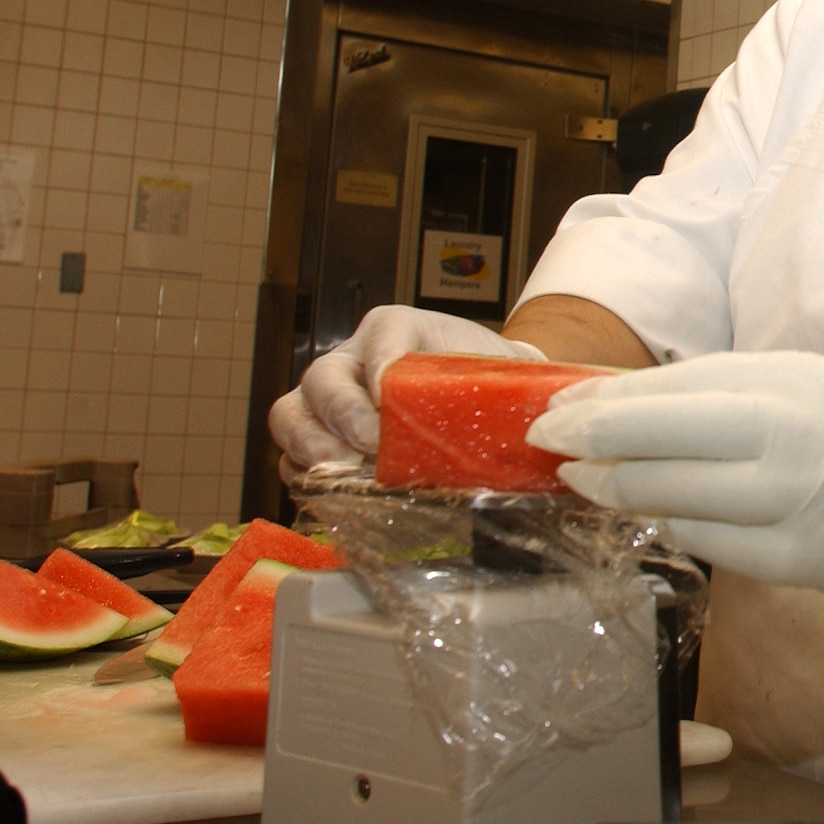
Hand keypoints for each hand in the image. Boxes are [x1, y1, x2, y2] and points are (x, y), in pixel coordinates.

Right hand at [268, 305, 545, 468]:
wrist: (486, 397)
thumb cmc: (488, 381)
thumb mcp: (495, 372)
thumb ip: (499, 388)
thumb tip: (533, 425)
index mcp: (397, 328)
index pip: (381, 335)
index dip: (380, 366)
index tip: (390, 399)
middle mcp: (354, 357)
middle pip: (321, 377)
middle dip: (339, 414)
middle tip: (368, 447)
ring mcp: (330, 398)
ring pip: (291, 414)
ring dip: (310, 449)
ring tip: (342, 476)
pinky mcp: (322, 437)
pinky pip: (292, 456)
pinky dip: (306, 476)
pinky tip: (334, 495)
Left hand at [525, 351, 823, 595]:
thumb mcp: (804, 376)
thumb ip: (726, 387)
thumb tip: (629, 398)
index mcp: (789, 387)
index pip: (673, 394)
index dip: (607, 404)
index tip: (558, 407)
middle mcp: (790, 446)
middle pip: (664, 446)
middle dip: (594, 446)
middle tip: (548, 443)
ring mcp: (795, 510)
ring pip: (679, 502)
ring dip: (620, 491)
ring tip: (585, 480)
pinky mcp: (799, 564)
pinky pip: (713, 546)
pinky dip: (672, 526)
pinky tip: (648, 514)